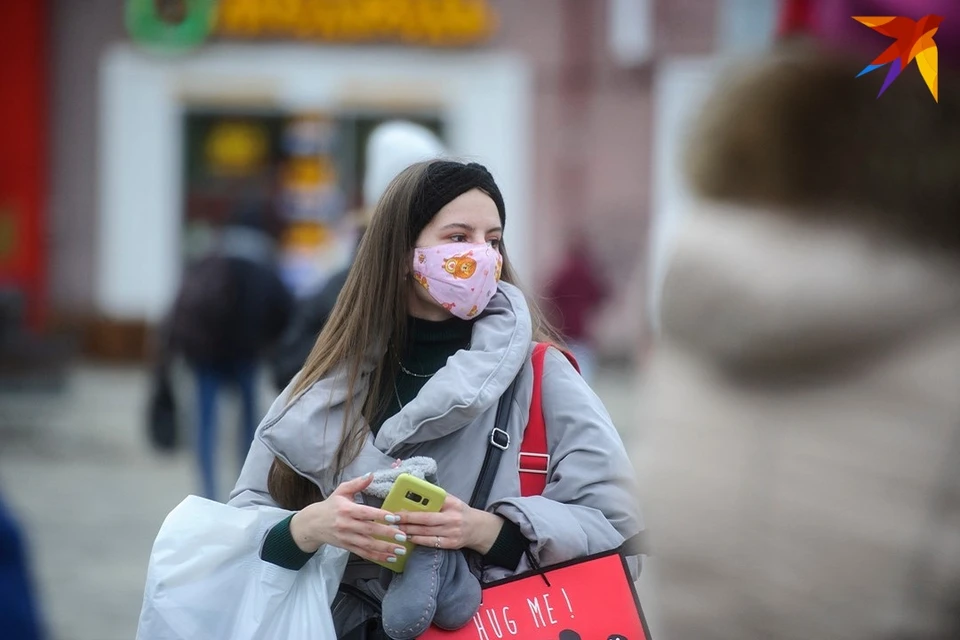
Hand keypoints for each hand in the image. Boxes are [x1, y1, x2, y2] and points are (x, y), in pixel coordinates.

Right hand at [289, 473, 407, 564]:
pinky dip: (377, 557)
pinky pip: (364, 553)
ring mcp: (347, 538)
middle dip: (387, 534)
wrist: (312, 524)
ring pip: (368, 545)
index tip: (394, 518)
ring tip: (400, 550)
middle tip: (403, 536)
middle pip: (369, 530)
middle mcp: (347, 525)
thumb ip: (357, 483)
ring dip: (385, 549)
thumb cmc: (330, 506)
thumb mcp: (341, 491)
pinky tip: (390, 559)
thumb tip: (371, 474)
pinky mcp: (347, 547)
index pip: (365, 513)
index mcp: (346, 509)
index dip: (380, 515)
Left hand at [399, 494, 503, 553]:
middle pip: (426, 520)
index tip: (399, 509)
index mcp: (452, 504)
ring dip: (409, 531)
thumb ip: (437, 498)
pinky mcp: (451, 544)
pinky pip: (431, 542)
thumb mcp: (452, 501)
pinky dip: (418, 540)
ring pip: (426, 532)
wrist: (478, 528)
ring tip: (396, 530)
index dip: (414, 507)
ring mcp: (452, 532)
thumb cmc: (460, 512)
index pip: (431, 504)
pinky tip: (408, 538)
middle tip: (392, 520)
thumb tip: (415, 492)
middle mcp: (452, 518)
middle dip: (407, 520)